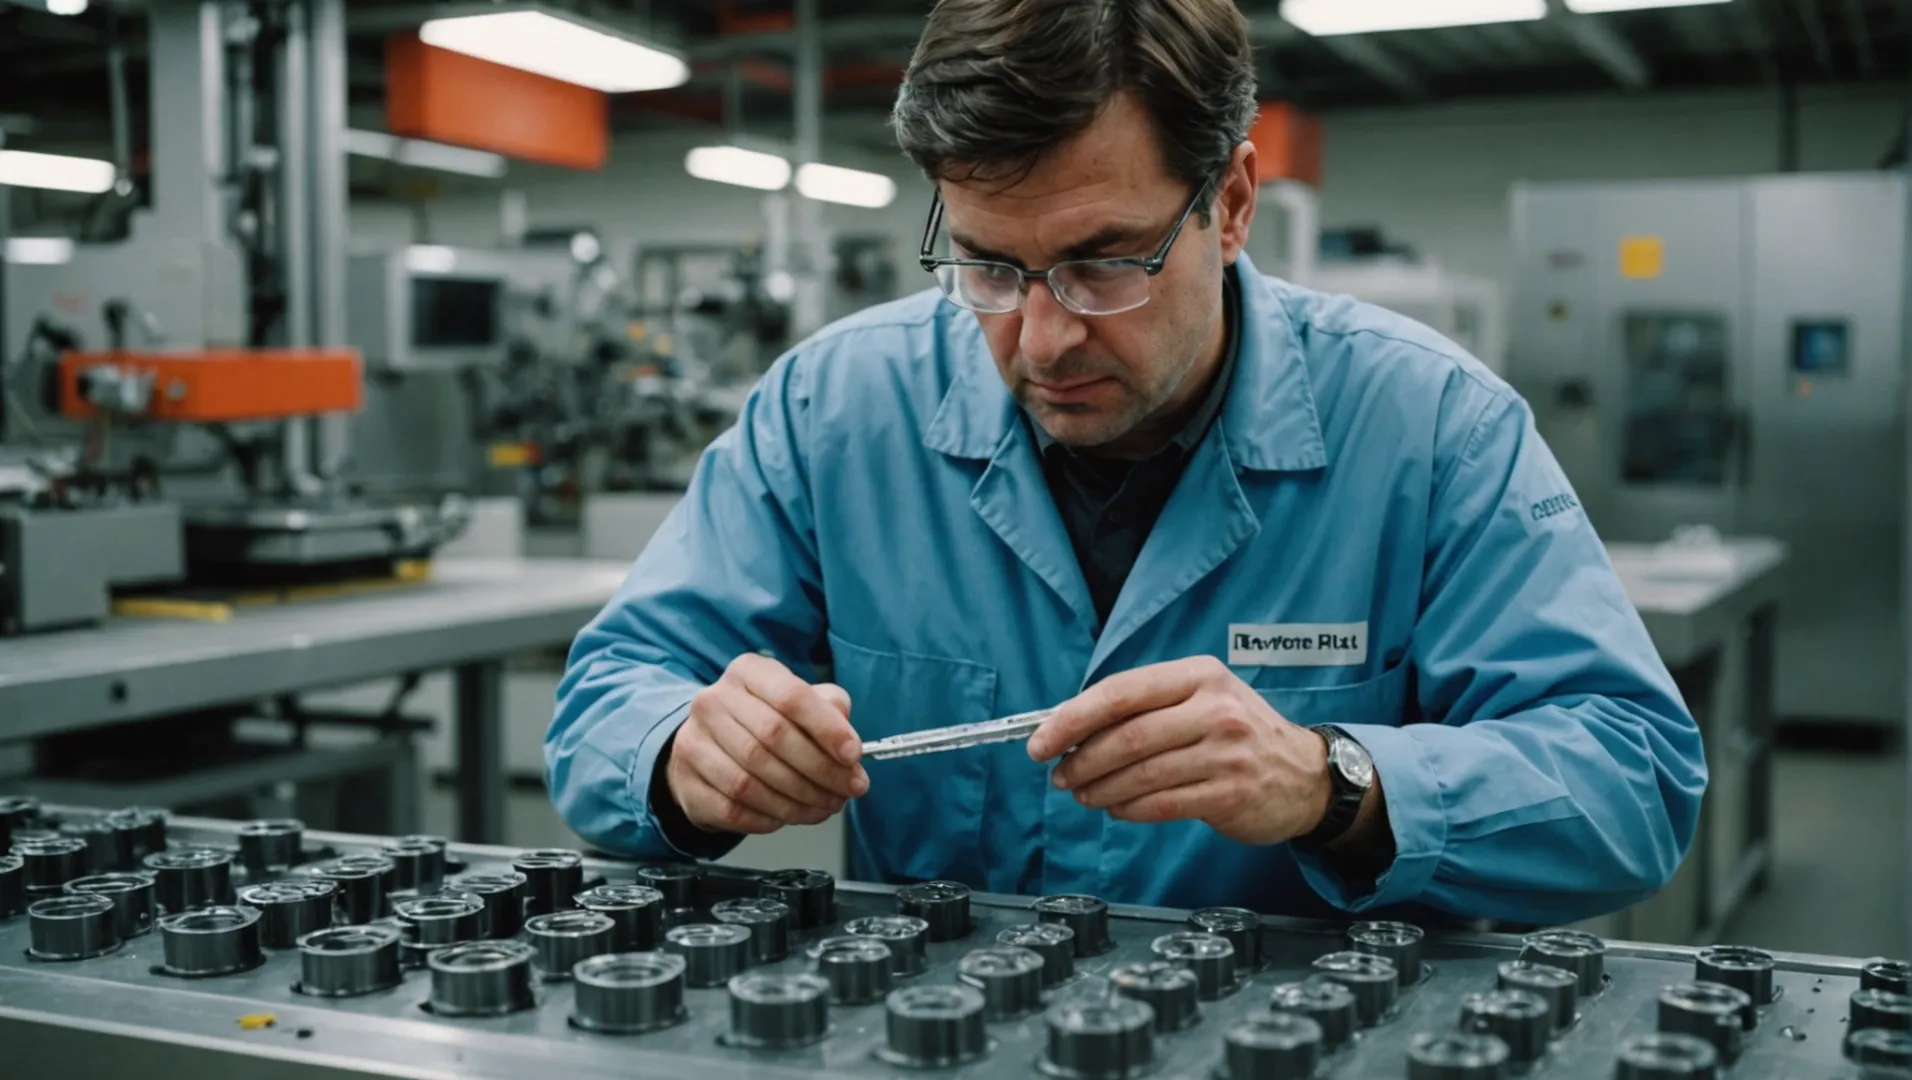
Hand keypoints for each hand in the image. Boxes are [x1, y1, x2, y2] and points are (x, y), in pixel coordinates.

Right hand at [665, 653, 869, 835]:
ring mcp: (693, 740)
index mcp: (747, 673)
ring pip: (753, 780)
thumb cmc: (762, 721)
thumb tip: (849, 742)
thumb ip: (829, 710)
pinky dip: (770, 817)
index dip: (827, 728)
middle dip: (821, 770)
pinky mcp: (686, 780)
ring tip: (825, 806)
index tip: (853, 755)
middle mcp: (713, 701)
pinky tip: (791, 815)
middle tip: (848, 789)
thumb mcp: (798, 702)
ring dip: (798, 801)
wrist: (706, 747)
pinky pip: (734, 808)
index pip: (791, 696)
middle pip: (774, 739)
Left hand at [1027, 656, 1333, 845]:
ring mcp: (1226, 752)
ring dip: (1100, 788)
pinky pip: (1162, 803)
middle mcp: (1214, 708)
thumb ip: (1145, 707)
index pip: (1121, 692)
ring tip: (1082, 794)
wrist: (1304, 775)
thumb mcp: (1201, 699)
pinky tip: (1116, 808)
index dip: (1072, 718)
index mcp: (1198, 676)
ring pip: (1142, 773)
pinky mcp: (1230, 792)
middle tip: (1059, 774)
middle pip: (1127, 736)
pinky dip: (1129, 809)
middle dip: (1081, 759)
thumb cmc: (1239, 733)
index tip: (1040, 740)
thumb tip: (1071, 728)